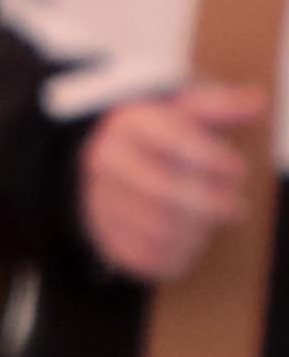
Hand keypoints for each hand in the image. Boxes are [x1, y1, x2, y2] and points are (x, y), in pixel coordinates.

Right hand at [84, 86, 270, 285]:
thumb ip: (223, 107)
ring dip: (195, 231)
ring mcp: (98, 197)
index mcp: (129, 123)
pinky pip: (142, 254)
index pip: (174, 141)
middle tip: (237, 208)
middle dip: (209, 203)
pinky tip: (190, 242)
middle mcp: (105, 159)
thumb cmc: (163, 135)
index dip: (214, 159)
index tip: (240, 169)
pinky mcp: (101, 232)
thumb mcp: (188, 111)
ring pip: (154, 227)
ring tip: (211, 224)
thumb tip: (258, 102)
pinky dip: (173, 254)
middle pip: (162, 190)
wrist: (114, 161)